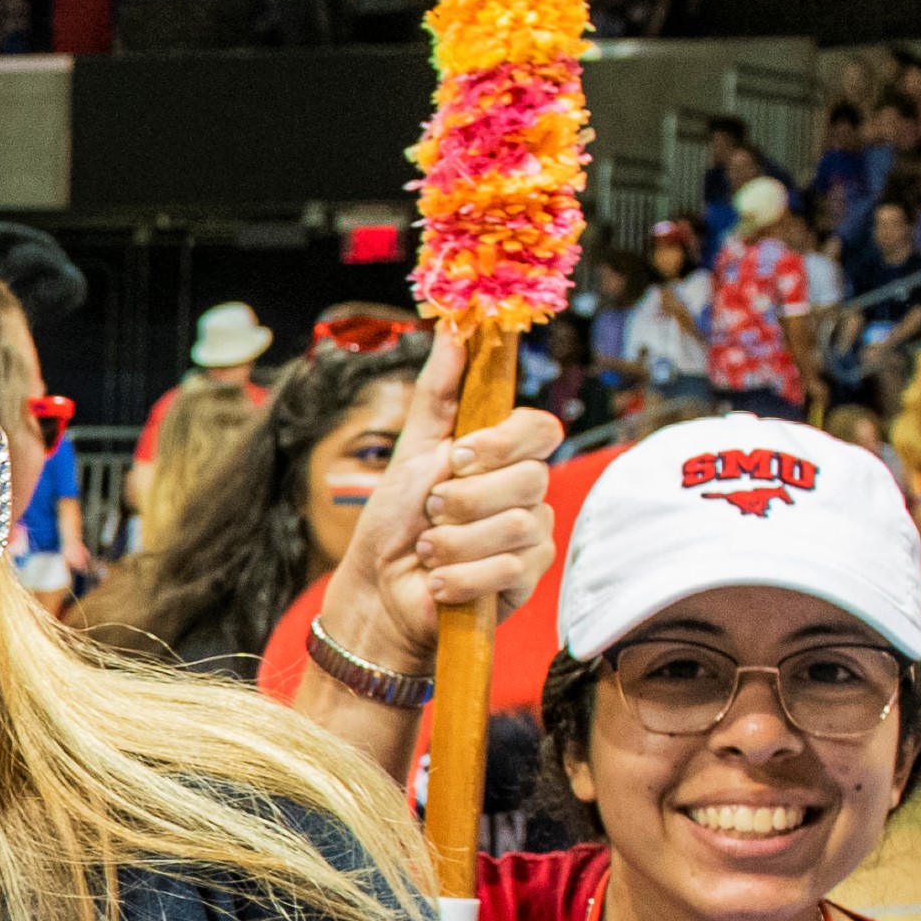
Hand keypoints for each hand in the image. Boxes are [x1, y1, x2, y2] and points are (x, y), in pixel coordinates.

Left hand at [344, 354, 557, 666]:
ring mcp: (532, 538)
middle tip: (430, 511)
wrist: (379, 591)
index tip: (458, 455)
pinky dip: (462, 576)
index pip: (540, 429)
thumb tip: (455, 329)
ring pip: (518, 525)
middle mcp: (526, 493)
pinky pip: (511, 569)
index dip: (504, 441)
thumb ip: (439, 392)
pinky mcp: (526, 581)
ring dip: (455, 541)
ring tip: (426, 550)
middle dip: (464, 499)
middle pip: (529, 479)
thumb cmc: (396, 520)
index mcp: (503, 456)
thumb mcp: (411, 448)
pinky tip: (438, 582)